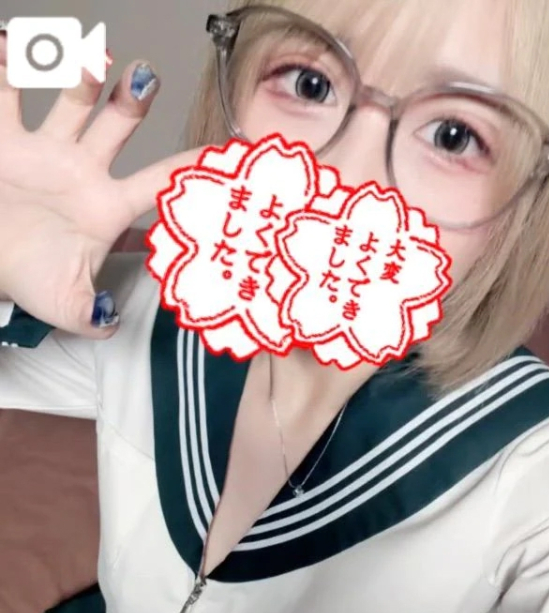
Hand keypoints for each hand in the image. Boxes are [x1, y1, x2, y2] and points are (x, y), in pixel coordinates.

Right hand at [0, 36, 202, 337]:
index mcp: (106, 206)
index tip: (221, 149)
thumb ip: (90, 316)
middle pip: (117, 126)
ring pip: (69, 103)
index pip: (157, 183)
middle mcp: (83, 170)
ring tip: (93, 58)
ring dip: (82, 79)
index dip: (188, 168)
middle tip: (146, 79)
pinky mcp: (5, 141)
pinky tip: (10, 47)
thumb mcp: (65, 304)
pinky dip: (7, 71)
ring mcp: (46, 150)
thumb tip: (109, 324)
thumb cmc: (33, 280)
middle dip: (133, 101)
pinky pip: (5, 98)